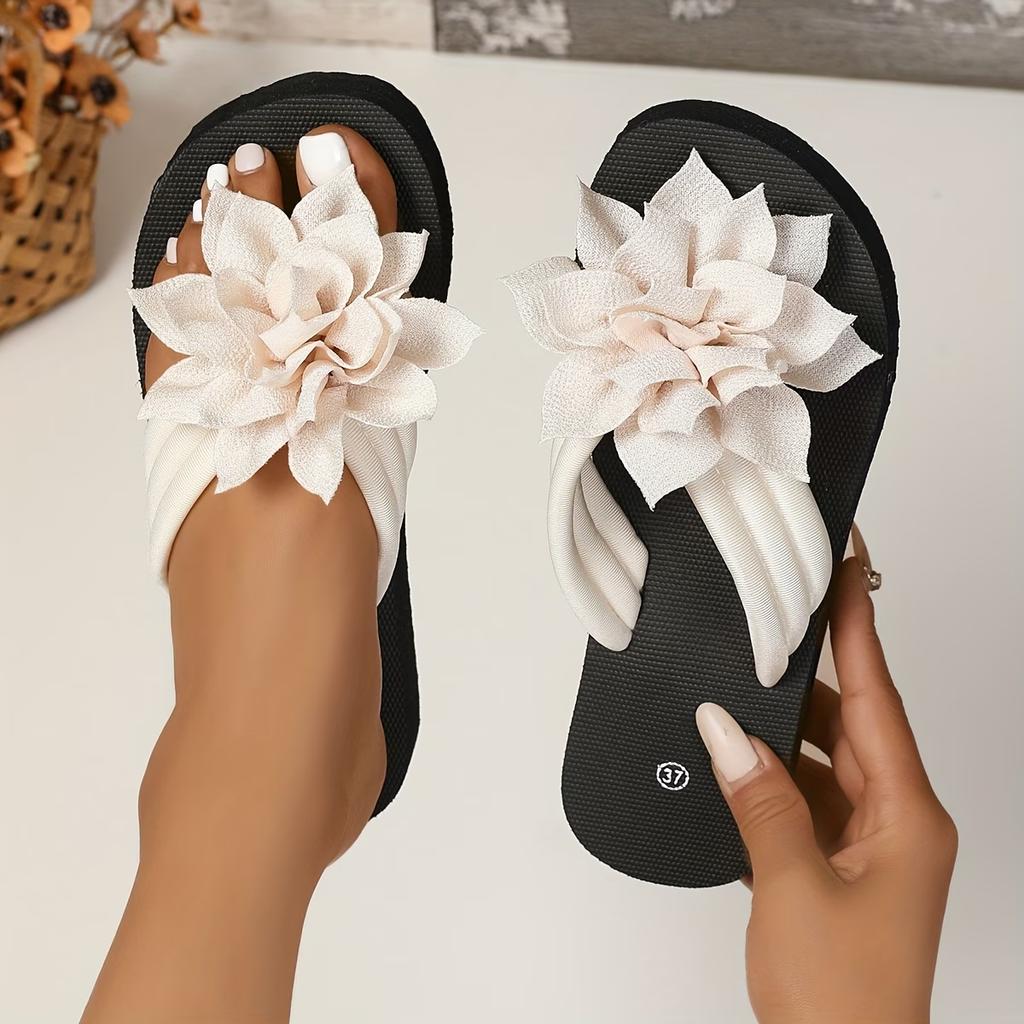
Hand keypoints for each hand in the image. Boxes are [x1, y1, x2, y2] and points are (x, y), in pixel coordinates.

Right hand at [696, 556, 956, 1023]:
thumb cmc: (843, 1000)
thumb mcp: (793, 886)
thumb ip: (758, 798)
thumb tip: (725, 729)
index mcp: (909, 818)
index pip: (880, 699)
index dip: (859, 630)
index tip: (847, 572)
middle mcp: (898, 824)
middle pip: (852, 725)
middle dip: (806, 680)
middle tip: (769, 628)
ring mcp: (871, 847)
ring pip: (824, 762)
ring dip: (781, 737)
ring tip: (736, 700)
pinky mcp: (841, 868)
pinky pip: (807, 800)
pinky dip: (772, 781)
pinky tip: (737, 768)